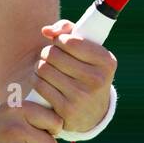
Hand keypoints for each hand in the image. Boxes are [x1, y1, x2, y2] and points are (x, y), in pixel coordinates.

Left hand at [34, 18, 117, 133]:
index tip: (59, 43)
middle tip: (50, 56)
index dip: (59, 39)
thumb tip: (46, 31)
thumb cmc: (87, 71)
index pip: (71, 41)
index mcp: (106, 61)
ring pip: (44, 69)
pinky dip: (37, 80)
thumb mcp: (88, 50)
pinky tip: (42, 80)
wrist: (93, 112)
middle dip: (47, 52)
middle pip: (54, 54)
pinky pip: (40, 85)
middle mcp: (97, 79)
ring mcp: (82, 96)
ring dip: (40, 65)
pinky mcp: (67, 109)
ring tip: (45, 67)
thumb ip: (68, 30)